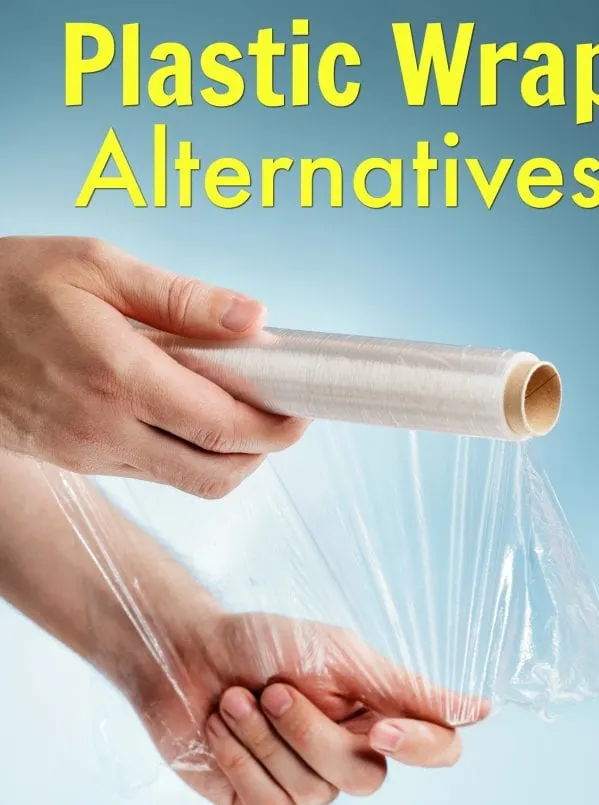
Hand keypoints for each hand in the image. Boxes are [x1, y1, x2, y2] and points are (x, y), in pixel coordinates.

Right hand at [0, 235, 304, 495]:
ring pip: (190, 481)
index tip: (305, 405)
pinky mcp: (82, 462)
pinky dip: (191, 452)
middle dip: (266, 449)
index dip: (277, 424)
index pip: (223, 424)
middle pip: (218, 471)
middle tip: (287, 411)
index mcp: (118, 377)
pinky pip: (156, 472)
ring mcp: (93, 454)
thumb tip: (255, 319)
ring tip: (245, 408)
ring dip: (232, 455)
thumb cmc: (12, 285)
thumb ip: (182, 299)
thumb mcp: (96, 266)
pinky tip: (193, 410)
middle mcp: (107, 429)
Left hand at [134, 611, 487, 804]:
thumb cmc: (263, 644)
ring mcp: (305, 785)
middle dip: (307, 732)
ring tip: (234, 700)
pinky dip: (238, 760)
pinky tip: (219, 728)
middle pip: (362, 777)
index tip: (378, 727)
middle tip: (271, 690)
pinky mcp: (260, 804)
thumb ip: (404, 689)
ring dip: (262, 739)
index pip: (438, 749)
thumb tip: (481, 711)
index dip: (419, 748)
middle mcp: (349, 755)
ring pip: (311, 793)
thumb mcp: (337, 654)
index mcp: (379, 714)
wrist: (184, 654)